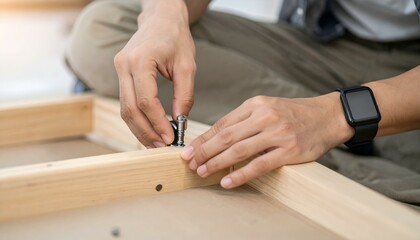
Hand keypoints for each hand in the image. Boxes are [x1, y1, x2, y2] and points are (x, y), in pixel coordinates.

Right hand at [114, 0, 195, 147]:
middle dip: (147, 131)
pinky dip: (137, 119)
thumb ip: (184, 95)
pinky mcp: (121, 74)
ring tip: (156, 144)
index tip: (171, 137)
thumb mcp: (187, 66)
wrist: (161, 18)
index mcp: (140, 60)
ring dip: (140, 130)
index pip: (146, 100)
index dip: (158, 123)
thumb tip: (180, 122)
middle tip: (163, 147)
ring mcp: (119, 69)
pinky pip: (126, 102)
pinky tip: (149, 131)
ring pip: (124, 109)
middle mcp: (124, 65)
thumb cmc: (176, 38)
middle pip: (130, 109)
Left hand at [181, 94, 353, 188]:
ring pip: (239, 150)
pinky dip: (240, 174)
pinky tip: (227, 181)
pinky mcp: (288, 151)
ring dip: (217, 163)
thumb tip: (218, 138)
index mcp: (256, 104)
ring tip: (202, 171)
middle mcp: (264, 116)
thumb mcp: (268, 108)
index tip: (190, 149)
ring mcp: (277, 133)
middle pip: (226, 136)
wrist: (327, 116)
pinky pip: (259, 165)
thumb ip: (245, 120)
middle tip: (189, 162)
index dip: (204, 138)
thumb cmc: (294, 114)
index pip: (223, 123)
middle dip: (204, 151)